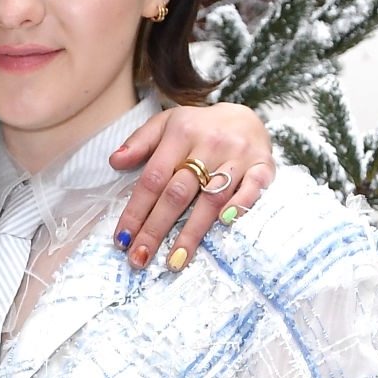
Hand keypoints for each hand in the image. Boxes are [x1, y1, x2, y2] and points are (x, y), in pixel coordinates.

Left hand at [109, 102, 276, 272]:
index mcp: (181, 134)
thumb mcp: (166, 124)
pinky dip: (240, 206)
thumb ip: (140, 142)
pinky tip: (225, 226)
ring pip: (212, 198)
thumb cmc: (198, 128)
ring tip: (174, 261)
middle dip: (156, 229)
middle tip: (140, 258)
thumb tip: (114, 162)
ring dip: (192, 232)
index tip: (122, 239)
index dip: (136, 211)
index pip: (153, 178)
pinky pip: (253, 188)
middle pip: (178, 193)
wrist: (245, 116)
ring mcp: (238, 156)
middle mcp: (209, 144)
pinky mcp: (263, 165)